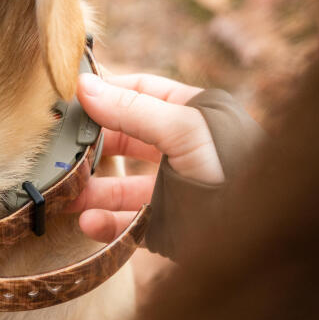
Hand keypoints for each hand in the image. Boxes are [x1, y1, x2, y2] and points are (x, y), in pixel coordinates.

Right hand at [68, 73, 223, 242]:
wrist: (259, 233)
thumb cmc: (233, 169)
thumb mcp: (184, 130)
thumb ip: (133, 110)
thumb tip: (84, 86)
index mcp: (190, 113)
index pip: (138, 92)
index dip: (104, 93)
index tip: (67, 100)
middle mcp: (180, 147)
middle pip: (123, 140)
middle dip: (91, 147)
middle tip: (59, 151)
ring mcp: (173, 186)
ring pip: (122, 184)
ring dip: (92, 189)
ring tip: (66, 195)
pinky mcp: (168, 222)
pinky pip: (129, 221)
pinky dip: (106, 222)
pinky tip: (88, 222)